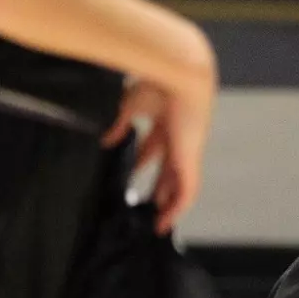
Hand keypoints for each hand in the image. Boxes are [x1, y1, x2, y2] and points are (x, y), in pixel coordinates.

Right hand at [102, 52, 217, 234]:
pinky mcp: (190, 160)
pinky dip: (177, 207)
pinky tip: (166, 220)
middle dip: (160, 186)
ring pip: (181, 184)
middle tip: (149, 204)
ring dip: (169, 202)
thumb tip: (107, 140)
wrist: (179, 76)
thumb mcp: (131, 105)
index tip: (131, 172)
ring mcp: (187, 150)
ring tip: (158, 221)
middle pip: (171, 169)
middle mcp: (179, 137)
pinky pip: (187, 191)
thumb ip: (121, 124)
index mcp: (165, 120)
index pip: (155, 145)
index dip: (144, 159)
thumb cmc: (158, 82)